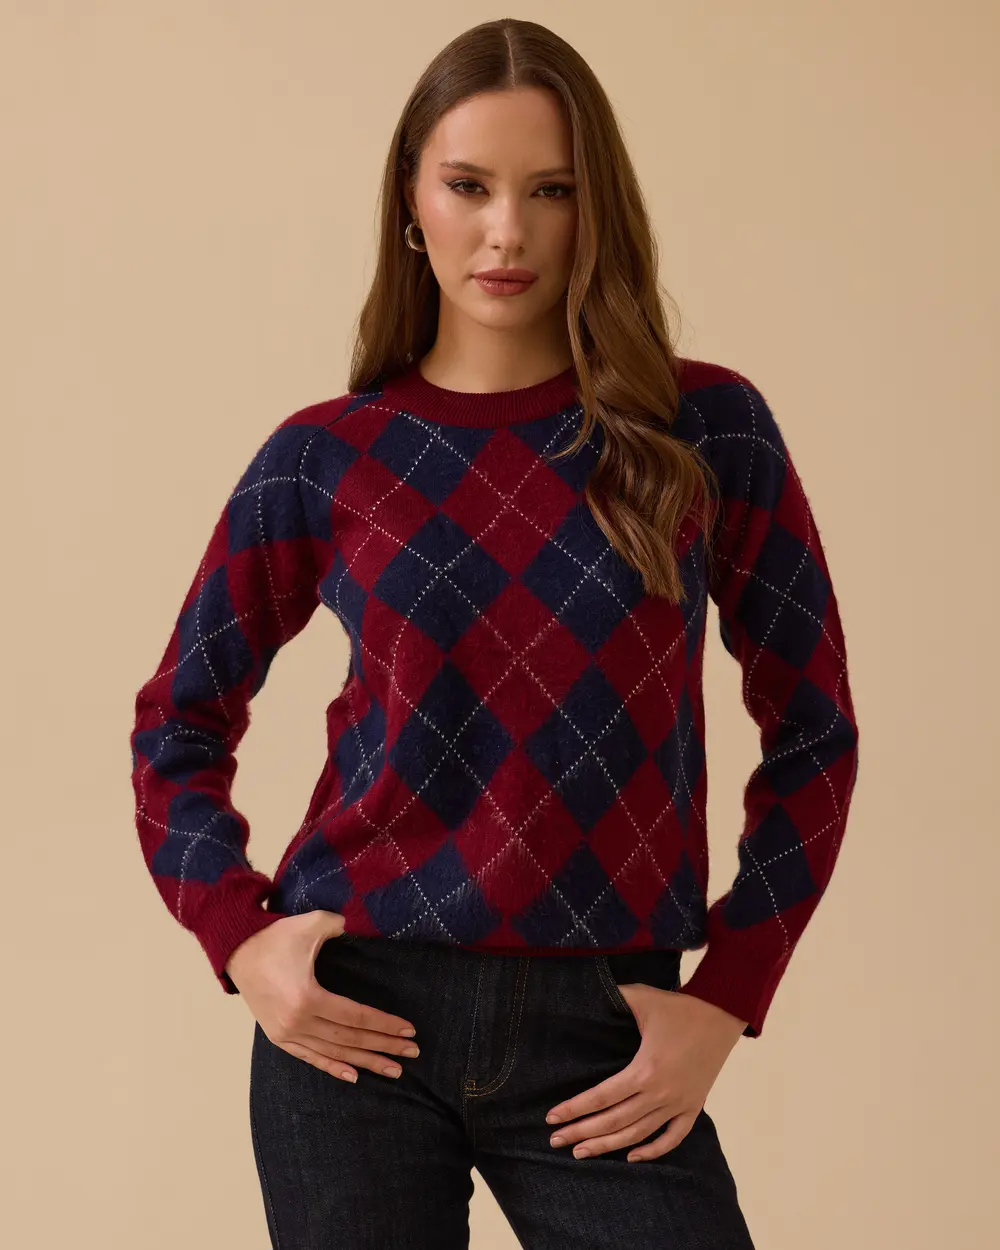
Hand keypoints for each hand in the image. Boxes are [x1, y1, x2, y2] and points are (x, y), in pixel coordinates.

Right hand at [225, 910, 419, 1082]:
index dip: (385, 1024)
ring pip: (334, 1053)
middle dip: (383, 1047)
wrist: (237, 950)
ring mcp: (286, 1033)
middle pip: (350, 1039)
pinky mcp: (278, 1037)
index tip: (409, 1030)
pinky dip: (332, 1067)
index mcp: (307, 998)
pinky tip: (353, 1076)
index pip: (356, 1017)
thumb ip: (340, 924)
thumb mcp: (312, 924)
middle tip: (412, 1053)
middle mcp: (297, 1022)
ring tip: (392, 1070)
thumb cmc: (276, 936)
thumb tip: (363, 924)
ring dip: (365, 1061)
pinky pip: (310, 1057)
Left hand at [544, 983, 746, 1161]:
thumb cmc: (679, 1006)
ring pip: (638, 1134)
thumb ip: (613, 996)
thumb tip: (583, 990)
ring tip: (581, 1152)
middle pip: (613, 1121)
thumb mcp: (642, 997)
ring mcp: (678, 1104)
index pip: (601, 1097)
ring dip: (608, 1146)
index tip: (552, 1118)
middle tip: (555, 1141)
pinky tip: (631, 1156)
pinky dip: (652, 1151)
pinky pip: (672, 1138)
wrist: (723, 1014)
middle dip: (581, 1132)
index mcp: (644, 1070)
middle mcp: (659, 1093)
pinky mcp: (693, 1107)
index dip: (574, 1109)